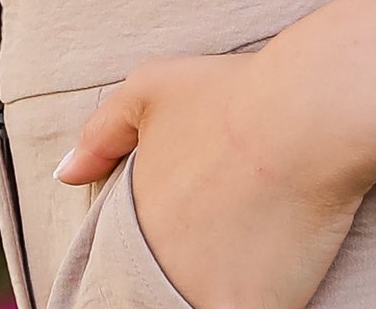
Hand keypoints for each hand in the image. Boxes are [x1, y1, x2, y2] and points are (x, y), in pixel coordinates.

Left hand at [55, 49, 367, 308]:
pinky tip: (269, 279)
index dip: (142, 266)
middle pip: (159, 291)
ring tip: (244, 256)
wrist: (309, 115)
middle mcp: (159, 270)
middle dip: (181, 275)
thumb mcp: (152, 88)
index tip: (175, 246)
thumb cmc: (233, 93)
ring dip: (214, 288)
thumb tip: (66, 173)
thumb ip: (103, 132)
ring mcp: (203, 296)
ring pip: (198, 303)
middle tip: (215, 247)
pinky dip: (256, 299)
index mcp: (133, 227)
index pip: (120, 272)